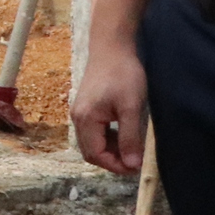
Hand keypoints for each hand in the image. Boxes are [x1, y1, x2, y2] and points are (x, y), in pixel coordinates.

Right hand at [71, 38, 148, 175]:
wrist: (112, 48)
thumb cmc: (123, 75)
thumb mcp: (130, 107)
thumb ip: (130, 137)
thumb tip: (131, 164)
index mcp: (85, 119)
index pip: (95, 154)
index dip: (115, 165)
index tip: (136, 166)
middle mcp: (78, 118)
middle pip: (90, 151)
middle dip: (112, 160)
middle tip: (135, 160)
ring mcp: (80, 112)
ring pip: (92, 143)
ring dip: (110, 150)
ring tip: (132, 148)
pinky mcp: (86, 107)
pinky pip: (94, 132)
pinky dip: (108, 139)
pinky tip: (123, 134)